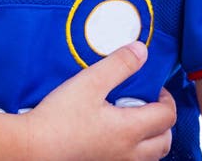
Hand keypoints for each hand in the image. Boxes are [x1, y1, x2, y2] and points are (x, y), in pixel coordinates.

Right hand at [22, 42, 174, 160]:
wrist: (34, 148)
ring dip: (151, 138)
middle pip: (164, 141)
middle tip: (149, 103)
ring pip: (150, 157)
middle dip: (164, 121)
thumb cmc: (60, 117)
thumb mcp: (91, 81)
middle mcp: (128, 153)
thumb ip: (119, 64)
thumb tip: (142, 51)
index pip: (166, 117)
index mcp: (129, 130)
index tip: (156, 87)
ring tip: (134, 118)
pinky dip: (135, 150)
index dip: (167, 98)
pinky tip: (115, 134)